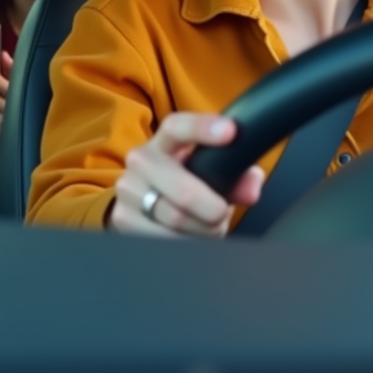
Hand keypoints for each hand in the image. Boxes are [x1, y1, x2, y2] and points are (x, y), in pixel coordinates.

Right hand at [109, 113, 264, 237]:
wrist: (141, 202)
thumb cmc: (184, 182)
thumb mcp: (208, 172)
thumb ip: (236, 174)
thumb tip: (250, 189)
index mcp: (165, 142)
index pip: (178, 127)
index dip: (203, 128)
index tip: (230, 132)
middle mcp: (140, 161)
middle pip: (184, 192)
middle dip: (212, 210)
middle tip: (220, 214)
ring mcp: (128, 190)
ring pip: (176, 220)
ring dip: (201, 230)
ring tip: (204, 227)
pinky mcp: (122, 219)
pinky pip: (163, 240)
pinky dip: (183, 244)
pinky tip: (185, 237)